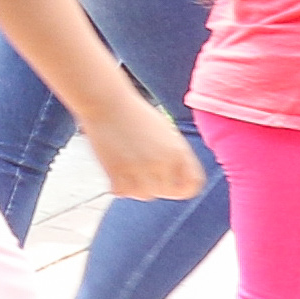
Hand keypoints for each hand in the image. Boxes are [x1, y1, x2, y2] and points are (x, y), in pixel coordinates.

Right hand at [85, 93, 203, 205]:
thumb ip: (174, 157)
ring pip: (144, 195)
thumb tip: (172, 180)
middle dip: (156, 185)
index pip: (192, 185)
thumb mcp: (165, 134)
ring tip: (127, 169)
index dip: (183, 188)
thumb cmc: (135, 115)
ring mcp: (140, 169)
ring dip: (136, 187)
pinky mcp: (117, 172)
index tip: (171, 184)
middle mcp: (163, 163)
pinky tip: (115, 170)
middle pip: (167, 192)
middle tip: (142, 172)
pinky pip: (123, 192)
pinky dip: (118, 186)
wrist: (107, 103)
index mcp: (179, 152)